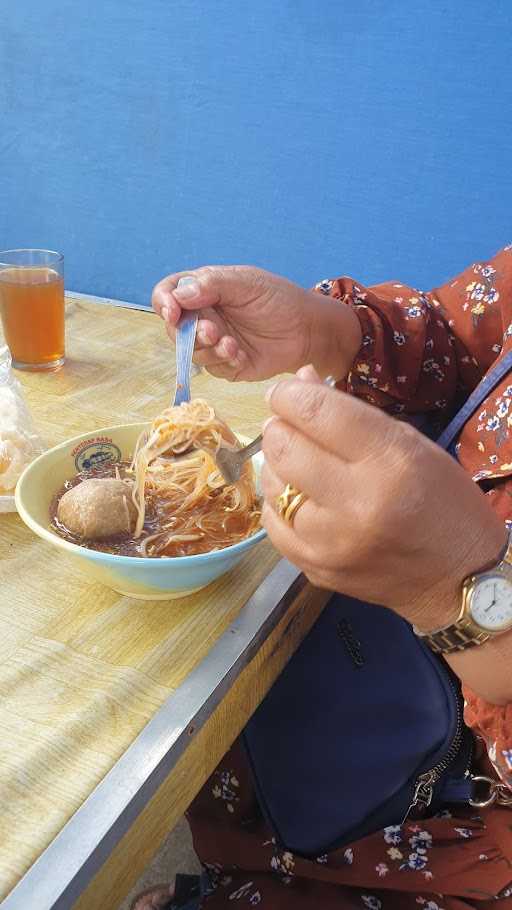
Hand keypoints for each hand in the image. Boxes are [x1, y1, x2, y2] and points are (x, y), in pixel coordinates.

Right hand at [152, 265, 360, 381]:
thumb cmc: (279, 300)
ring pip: (191, 352)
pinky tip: (240, 354)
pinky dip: (224, 361)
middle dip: (188, 332)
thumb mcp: (246, 282)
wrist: (308, 330)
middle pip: (174, 328)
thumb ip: (211, 284)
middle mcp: (204, 316)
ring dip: (207, 349)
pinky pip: (213, 368)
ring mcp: (214, 342)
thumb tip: (178, 295)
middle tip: (211, 331)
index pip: (168, 293)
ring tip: (231, 344)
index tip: (172, 311)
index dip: (163, 302)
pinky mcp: (227, 365)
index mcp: (203, 291)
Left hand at [261, 367, 506, 630]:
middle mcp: (355, 503)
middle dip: (280, 425)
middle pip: (285, 446)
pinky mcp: (315, 568)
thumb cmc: (442, 501)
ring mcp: (330, 542)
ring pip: (271, 484)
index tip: (285, 392)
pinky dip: (277, 500)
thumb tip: (299, 381)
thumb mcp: (411, 443)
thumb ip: (350, 414)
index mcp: (389, 462)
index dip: (289, 394)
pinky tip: (295, 493)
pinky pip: (272, 523)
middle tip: (289, 424)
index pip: (316, 412)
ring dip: (277, 462)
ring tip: (297, 458)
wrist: (456, 578)